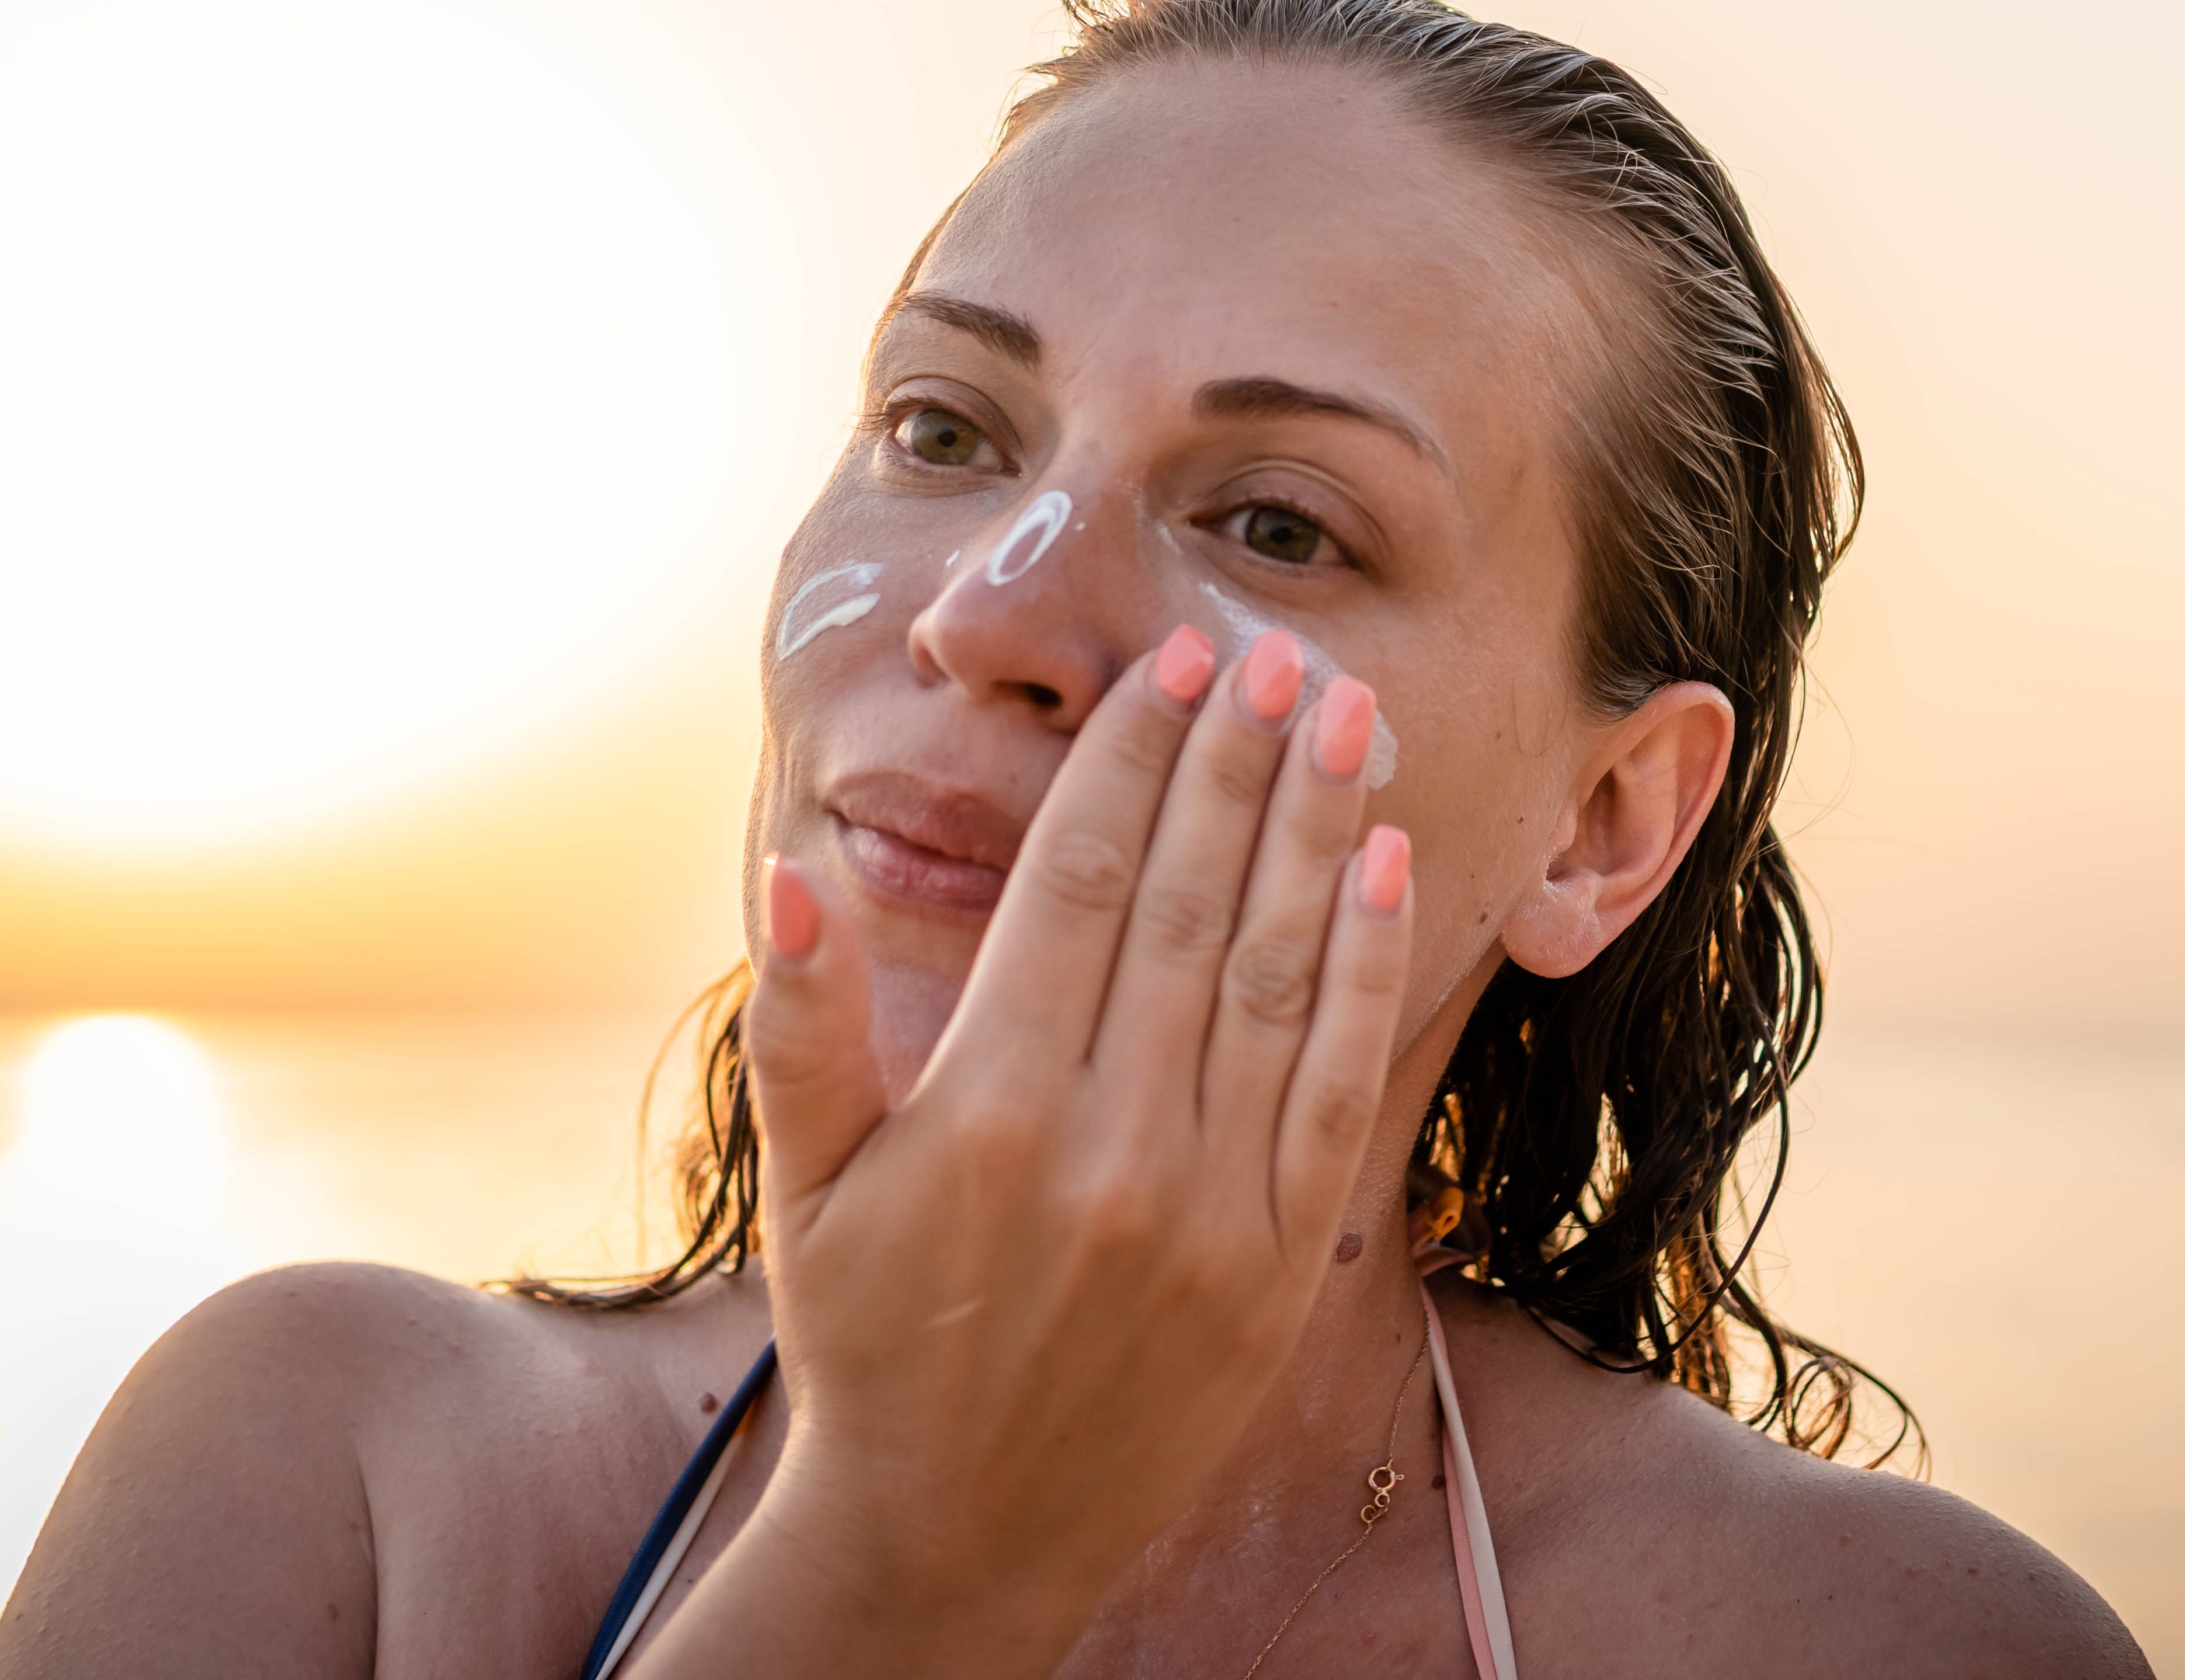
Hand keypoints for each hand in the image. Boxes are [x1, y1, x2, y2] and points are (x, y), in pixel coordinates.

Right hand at [639, 623, 1414, 1675]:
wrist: (960, 1537)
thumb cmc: (871, 1340)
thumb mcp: (807, 1188)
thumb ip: (802, 1025)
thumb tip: (797, 872)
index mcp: (989, 1110)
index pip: (1081, 884)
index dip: (1135, 761)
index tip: (1175, 662)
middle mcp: (1109, 1147)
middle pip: (1191, 902)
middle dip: (1240, 760)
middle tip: (1282, 648)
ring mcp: (1209, 1207)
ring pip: (1279, 970)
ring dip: (1318, 828)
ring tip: (1345, 716)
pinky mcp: (1281, 1262)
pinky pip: (1337, 1079)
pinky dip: (1370, 961)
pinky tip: (1387, 860)